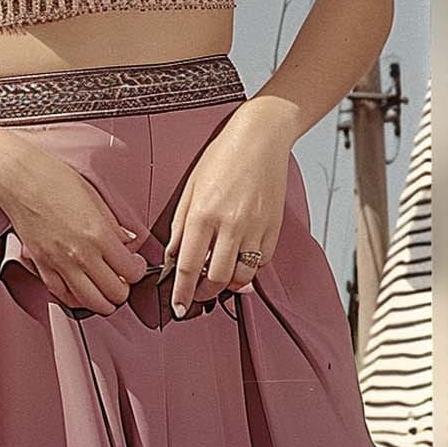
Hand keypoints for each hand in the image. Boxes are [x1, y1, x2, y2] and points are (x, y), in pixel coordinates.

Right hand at [0, 145, 149, 317]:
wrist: (17, 177)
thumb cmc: (52, 178)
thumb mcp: (94, 196)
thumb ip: (114, 224)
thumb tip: (128, 240)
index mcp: (98, 234)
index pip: (131, 271)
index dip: (139, 270)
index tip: (136, 264)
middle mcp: (80, 254)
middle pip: (114, 293)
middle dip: (124, 289)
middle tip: (123, 277)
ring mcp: (59, 263)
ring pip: (91, 302)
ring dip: (103, 300)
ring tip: (105, 287)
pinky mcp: (41, 265)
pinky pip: (63, 296)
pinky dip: (76, 298)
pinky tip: (82, 288)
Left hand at [162, 105, 293, 317]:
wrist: (260, 139)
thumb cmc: (221, 158)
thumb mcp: (190, 188)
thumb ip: (181, 226)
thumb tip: (173, 256)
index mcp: (203, 214)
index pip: (190, 267)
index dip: (183, 292)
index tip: (179, 307)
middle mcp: (230, 225)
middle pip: (217, 279)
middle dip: (204, 294)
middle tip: (197, 296)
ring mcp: (255, 228)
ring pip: (242, 276)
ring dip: (228, 285)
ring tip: (217, 281)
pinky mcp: (274, 227)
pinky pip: (261, 261)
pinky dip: (249, 269)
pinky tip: (238, 261)